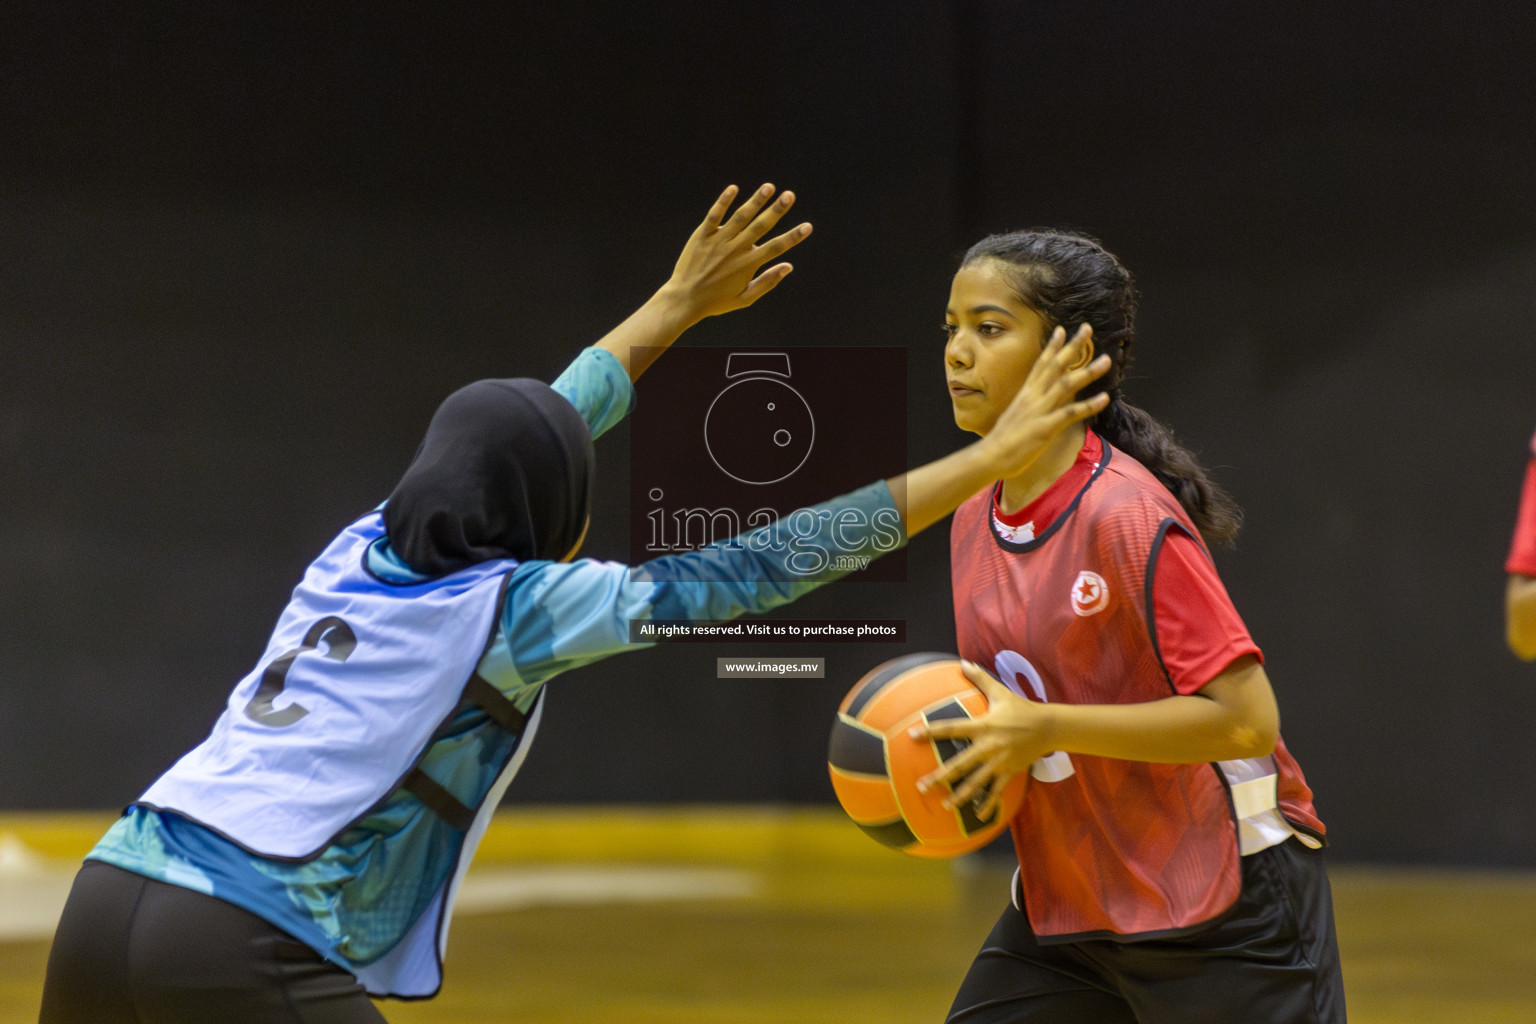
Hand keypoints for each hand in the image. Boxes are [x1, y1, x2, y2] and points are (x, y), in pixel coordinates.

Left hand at [659, 183, 812, 324]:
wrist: (684, 299)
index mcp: (748, 264)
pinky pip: (714, 215)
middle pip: (761, 226)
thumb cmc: (716, 301)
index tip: (808, 226)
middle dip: (777, 210)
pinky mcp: (702, 235)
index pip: (776, 247)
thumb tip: (788, 266)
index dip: (793, 237)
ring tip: (769, 187)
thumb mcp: (745, 298)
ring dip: (756, 201)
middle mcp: (735, 250)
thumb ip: (767, 282)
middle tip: (790, 195)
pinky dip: (723, 202)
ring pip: (740, 217)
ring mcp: (718, 241)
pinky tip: (734, 188)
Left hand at [913, 660, 1053, 818]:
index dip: (932, 731)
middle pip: (960, 764)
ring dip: (960, 795)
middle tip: (922, 787)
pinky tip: (979, 816)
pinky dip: (989, 803)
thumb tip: (962, 662)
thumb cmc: (1020, 707)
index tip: (912, 735)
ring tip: (945, 805)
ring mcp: (999, 761)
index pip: (952, 728)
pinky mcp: (1010, 771)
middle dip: (940, 776)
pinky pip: (997, 790)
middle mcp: (989, 746)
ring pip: (976, 781)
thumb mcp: (1000, 691)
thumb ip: (979, 678)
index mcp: (983, 726)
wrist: (1048, 727)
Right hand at [977, 325, 1111, 480]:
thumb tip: (1035, 403)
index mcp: (1026, 393)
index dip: (1052, 346)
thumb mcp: (1015, 415)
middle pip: (1056, 366)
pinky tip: (1104, 398)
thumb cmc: (1001, 440)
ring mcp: (1040, 410)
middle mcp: (1033, 397)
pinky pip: (1071, 413)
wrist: (990, 456)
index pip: (1040, 364)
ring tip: (1106, 360)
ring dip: (1088, 372)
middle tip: (1087, 329)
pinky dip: (1089, 405)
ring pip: (1067, 385)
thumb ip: (1028, 406)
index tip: (1062, 329)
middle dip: (1072, 347)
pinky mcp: (1046, 427)